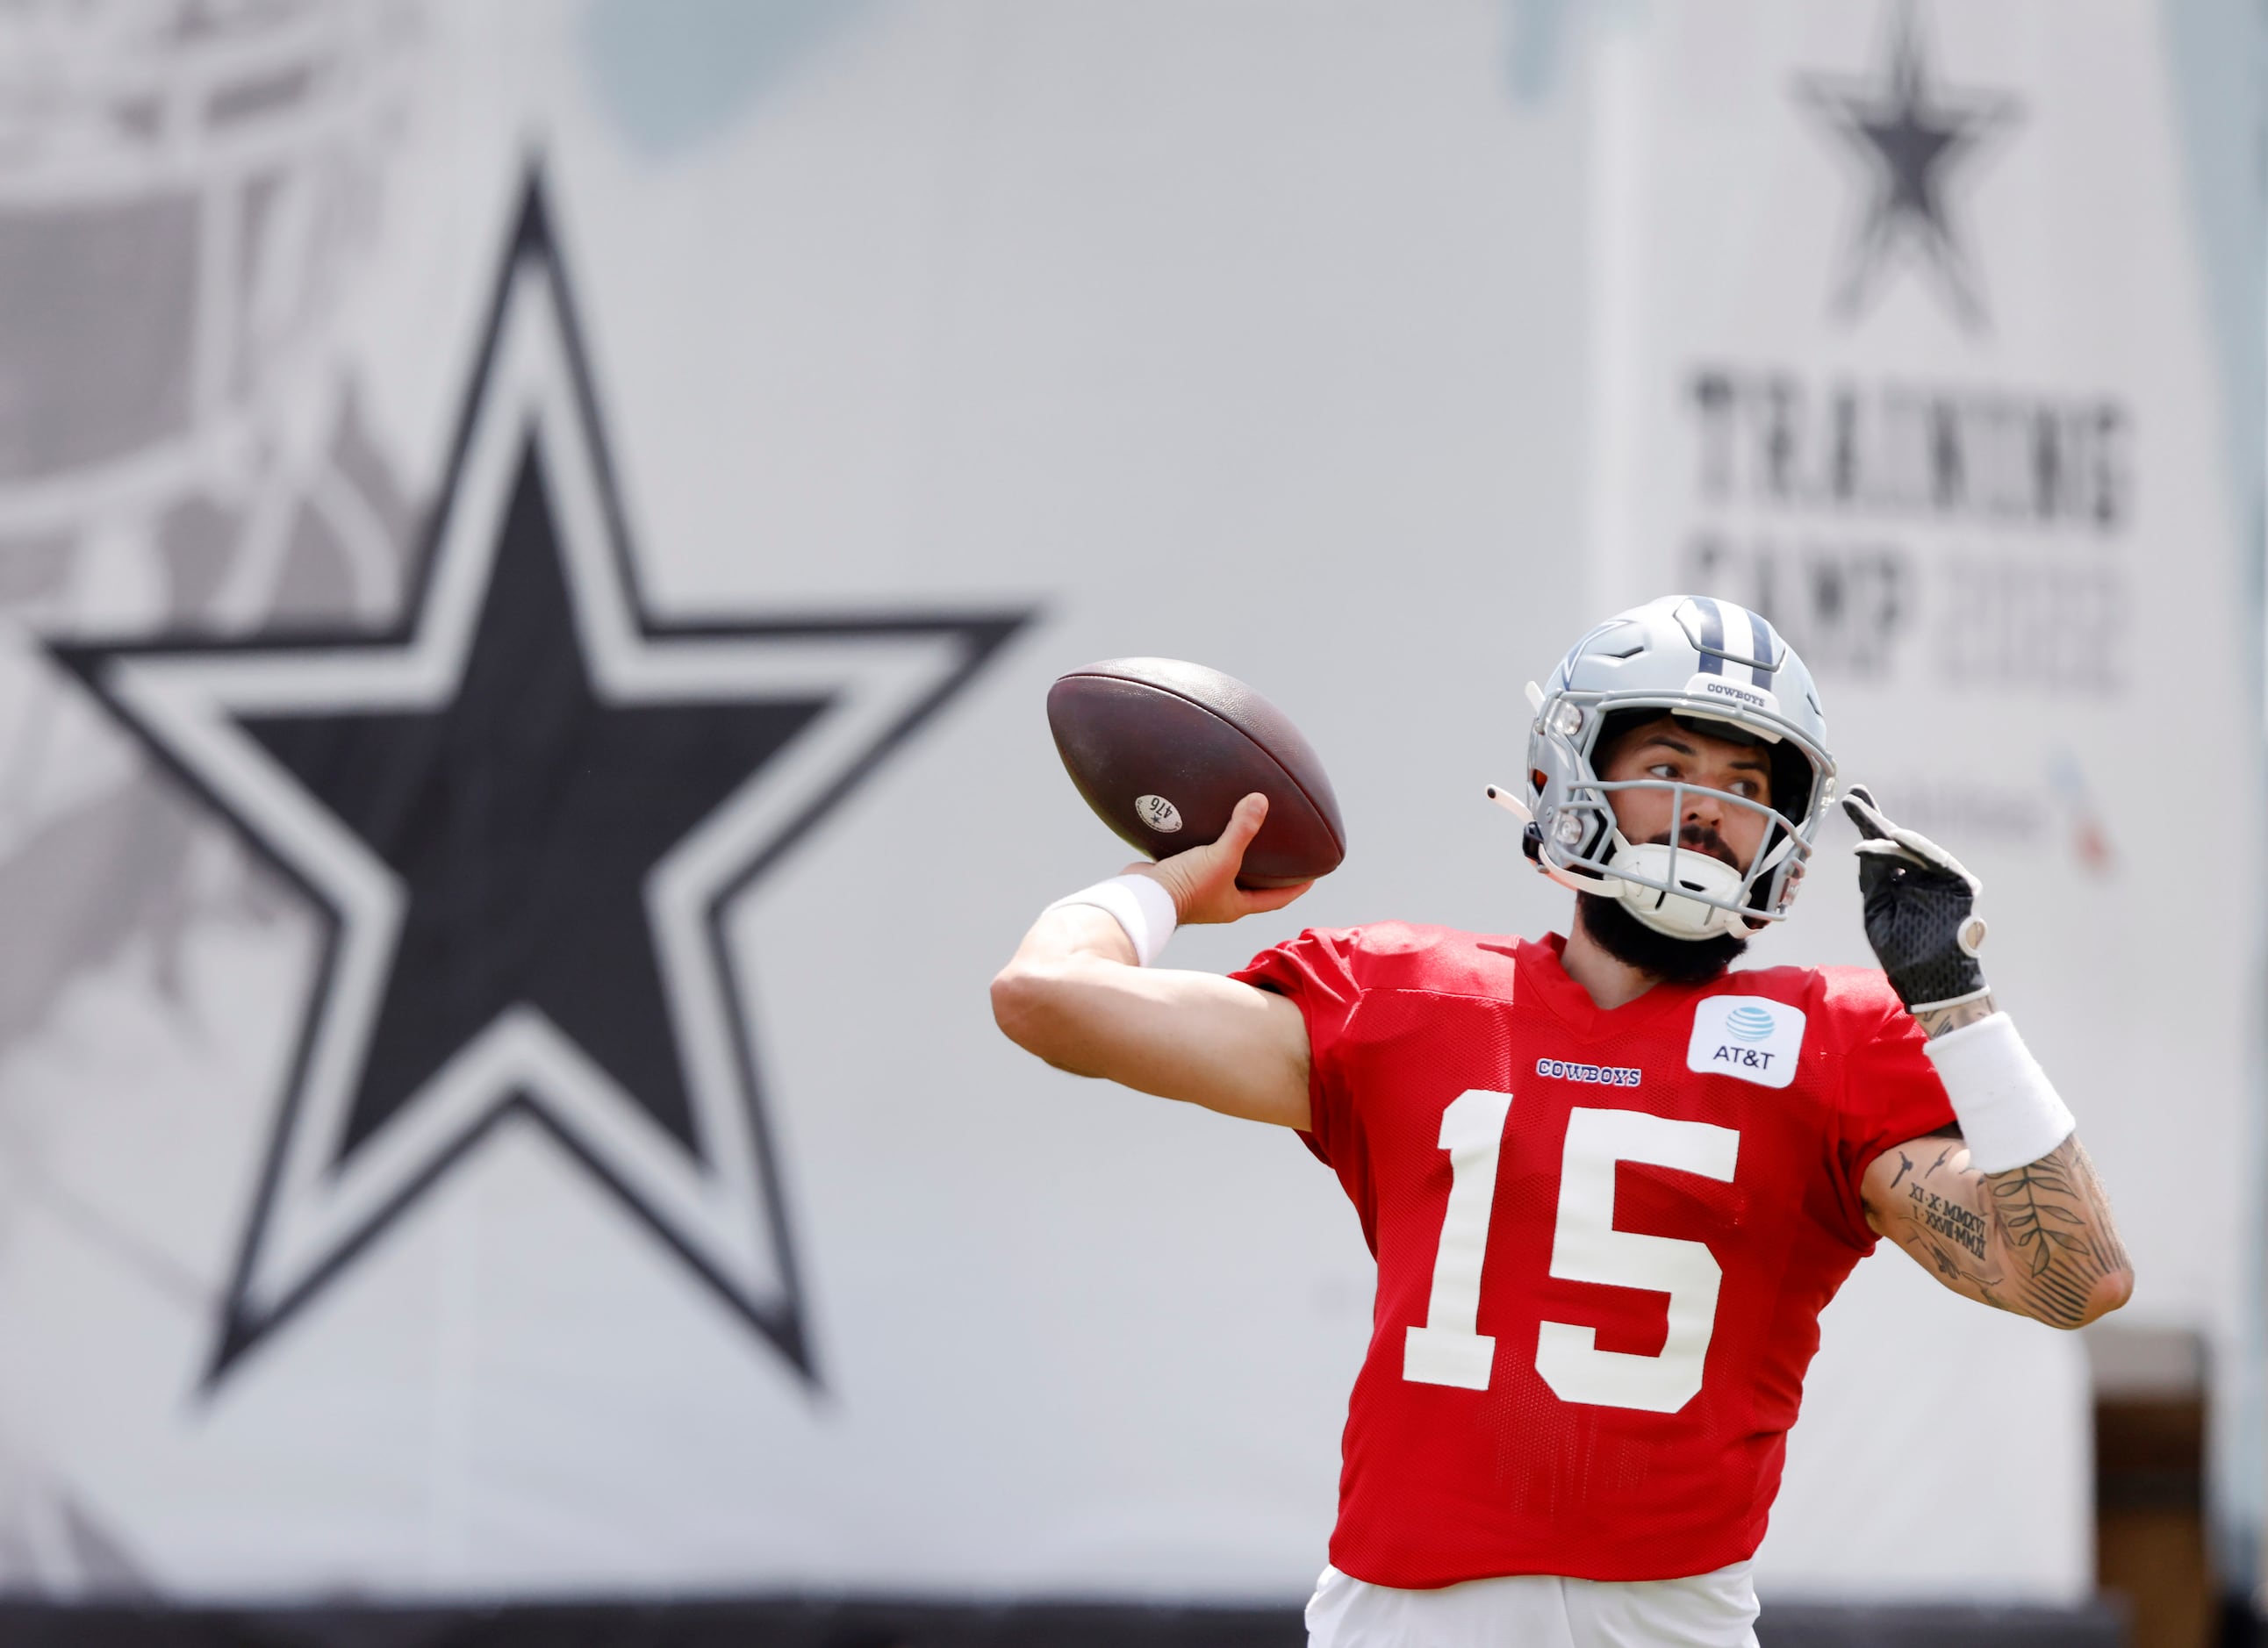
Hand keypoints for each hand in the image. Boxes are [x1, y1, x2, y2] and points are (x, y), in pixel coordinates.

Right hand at [1129, 793, 1313, 924]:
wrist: (1141, 896)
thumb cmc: (1185, 886)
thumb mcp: (1221, 858)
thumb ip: (1241, 830)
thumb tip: (1261, 801)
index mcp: (1235, 905)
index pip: (1276, 899)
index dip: (1296, 888)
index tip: (1314, 875)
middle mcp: (1219, 901)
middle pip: (1252, 886)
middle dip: (1268, 871)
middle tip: (1285, 850)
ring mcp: (1198, 890)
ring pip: (1224, 870)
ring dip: (1236, 855)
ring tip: (1247, 832)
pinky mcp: (1179, 876)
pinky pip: (1199, 858)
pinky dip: (1208, 845)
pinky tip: (1209, 826)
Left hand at [1842, 784, 1989, 1012]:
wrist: (1929, 981)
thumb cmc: (1901, 952)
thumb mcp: (1878, 909)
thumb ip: (1874, 877)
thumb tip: (1867, 844)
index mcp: (1900, 883)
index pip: (1882, 849)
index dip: (1867, 824)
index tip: (1850, 799)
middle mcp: (1921, 877)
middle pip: (1897, 842)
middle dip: (1874, 818)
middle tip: (1854, 796)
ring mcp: (1941, 880)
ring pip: (1913, 850)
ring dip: (1888, 835)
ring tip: (1866, 821)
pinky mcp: (1960, 886)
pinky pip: (1938, 861)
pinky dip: (1918, 848)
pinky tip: (1895, 835)